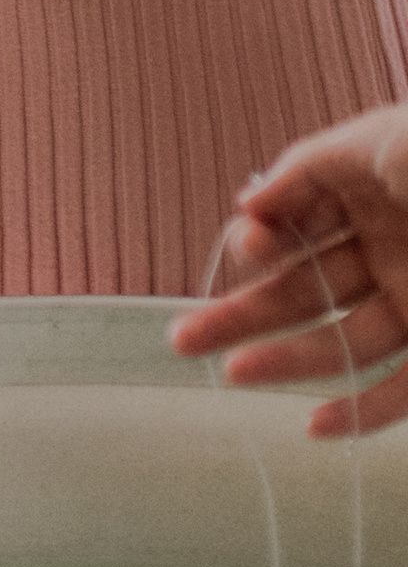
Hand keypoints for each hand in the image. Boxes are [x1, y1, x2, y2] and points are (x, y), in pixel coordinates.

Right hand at [171, 105, 407, 435]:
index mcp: (363, 186)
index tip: (249, 248)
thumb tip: (247, 203)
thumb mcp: (383, 142)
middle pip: (302, 286)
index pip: (291, 223)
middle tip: (181, 339)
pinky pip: (399, 389)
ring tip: (233, 376)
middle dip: (241, 312)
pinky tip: (316, 424)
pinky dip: (361, 410)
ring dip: (286, 359)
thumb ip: (310, 169)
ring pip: (339, 339)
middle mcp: (385, 244)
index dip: (262, 242)